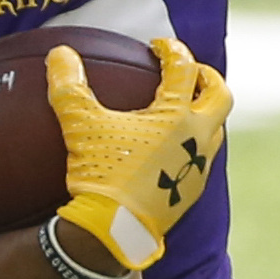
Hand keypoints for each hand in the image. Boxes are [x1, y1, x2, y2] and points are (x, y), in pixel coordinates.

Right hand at [49, 34, 230, 270]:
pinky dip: (193, 146)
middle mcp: (197, 138)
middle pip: (220, 96)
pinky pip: (201, 160)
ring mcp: (198, 166)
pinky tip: (171, 152)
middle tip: (192, 73)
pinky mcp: (191, 191)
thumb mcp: (80, 127)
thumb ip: (69, 87)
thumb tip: (59, 53)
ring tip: (184, 111)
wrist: (115, 231)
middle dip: (208, 79)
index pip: (183, 68)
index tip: (158, 47)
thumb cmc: (103, 176)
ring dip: (205, 114)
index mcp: (176, 115)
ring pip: (215, 130)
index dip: (171, 50)